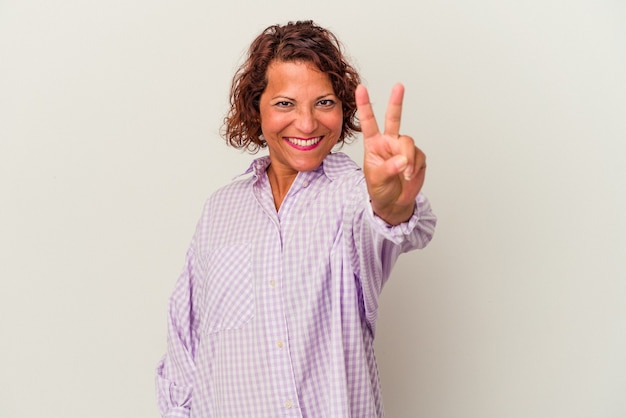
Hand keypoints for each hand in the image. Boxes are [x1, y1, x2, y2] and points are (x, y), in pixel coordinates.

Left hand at [356, 83, 426, 224]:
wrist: (394, 203)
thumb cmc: (380, 189)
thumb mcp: (377, 180)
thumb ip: (388, 168)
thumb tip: (403, 160)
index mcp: (373, 144)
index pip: (368, 122)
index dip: (365, 106)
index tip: (360, 89)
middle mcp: (389, 142)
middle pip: (394, 118)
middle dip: (396, 102)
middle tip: (398, 86)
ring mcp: (403, 148)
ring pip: (408, 143)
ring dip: (407, 158)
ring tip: (404, 174)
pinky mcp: (417, 156)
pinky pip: (419, 156)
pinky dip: (415, 167)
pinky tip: (409, 175)